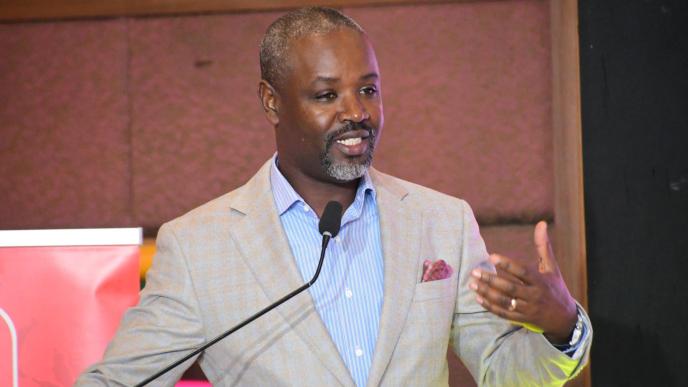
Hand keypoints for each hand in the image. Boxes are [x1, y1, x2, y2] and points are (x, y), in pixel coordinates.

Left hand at [469, 221, 577, 343]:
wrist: (565, 318)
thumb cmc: (555, 287)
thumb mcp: (552, 267)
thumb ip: (543, 246)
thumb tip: (541, 223)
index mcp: (541, 281)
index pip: (522, 272)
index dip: (507, 265)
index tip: (491, 256)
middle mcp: (534, 295)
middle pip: (510, 288)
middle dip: (491, 280)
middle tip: (475, 272)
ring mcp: (528, 309)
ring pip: (505, 301)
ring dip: (487, 293)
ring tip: (472, 284)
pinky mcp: (523, 319)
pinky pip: (504, 314)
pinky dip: (491, 307)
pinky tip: (478, 299)